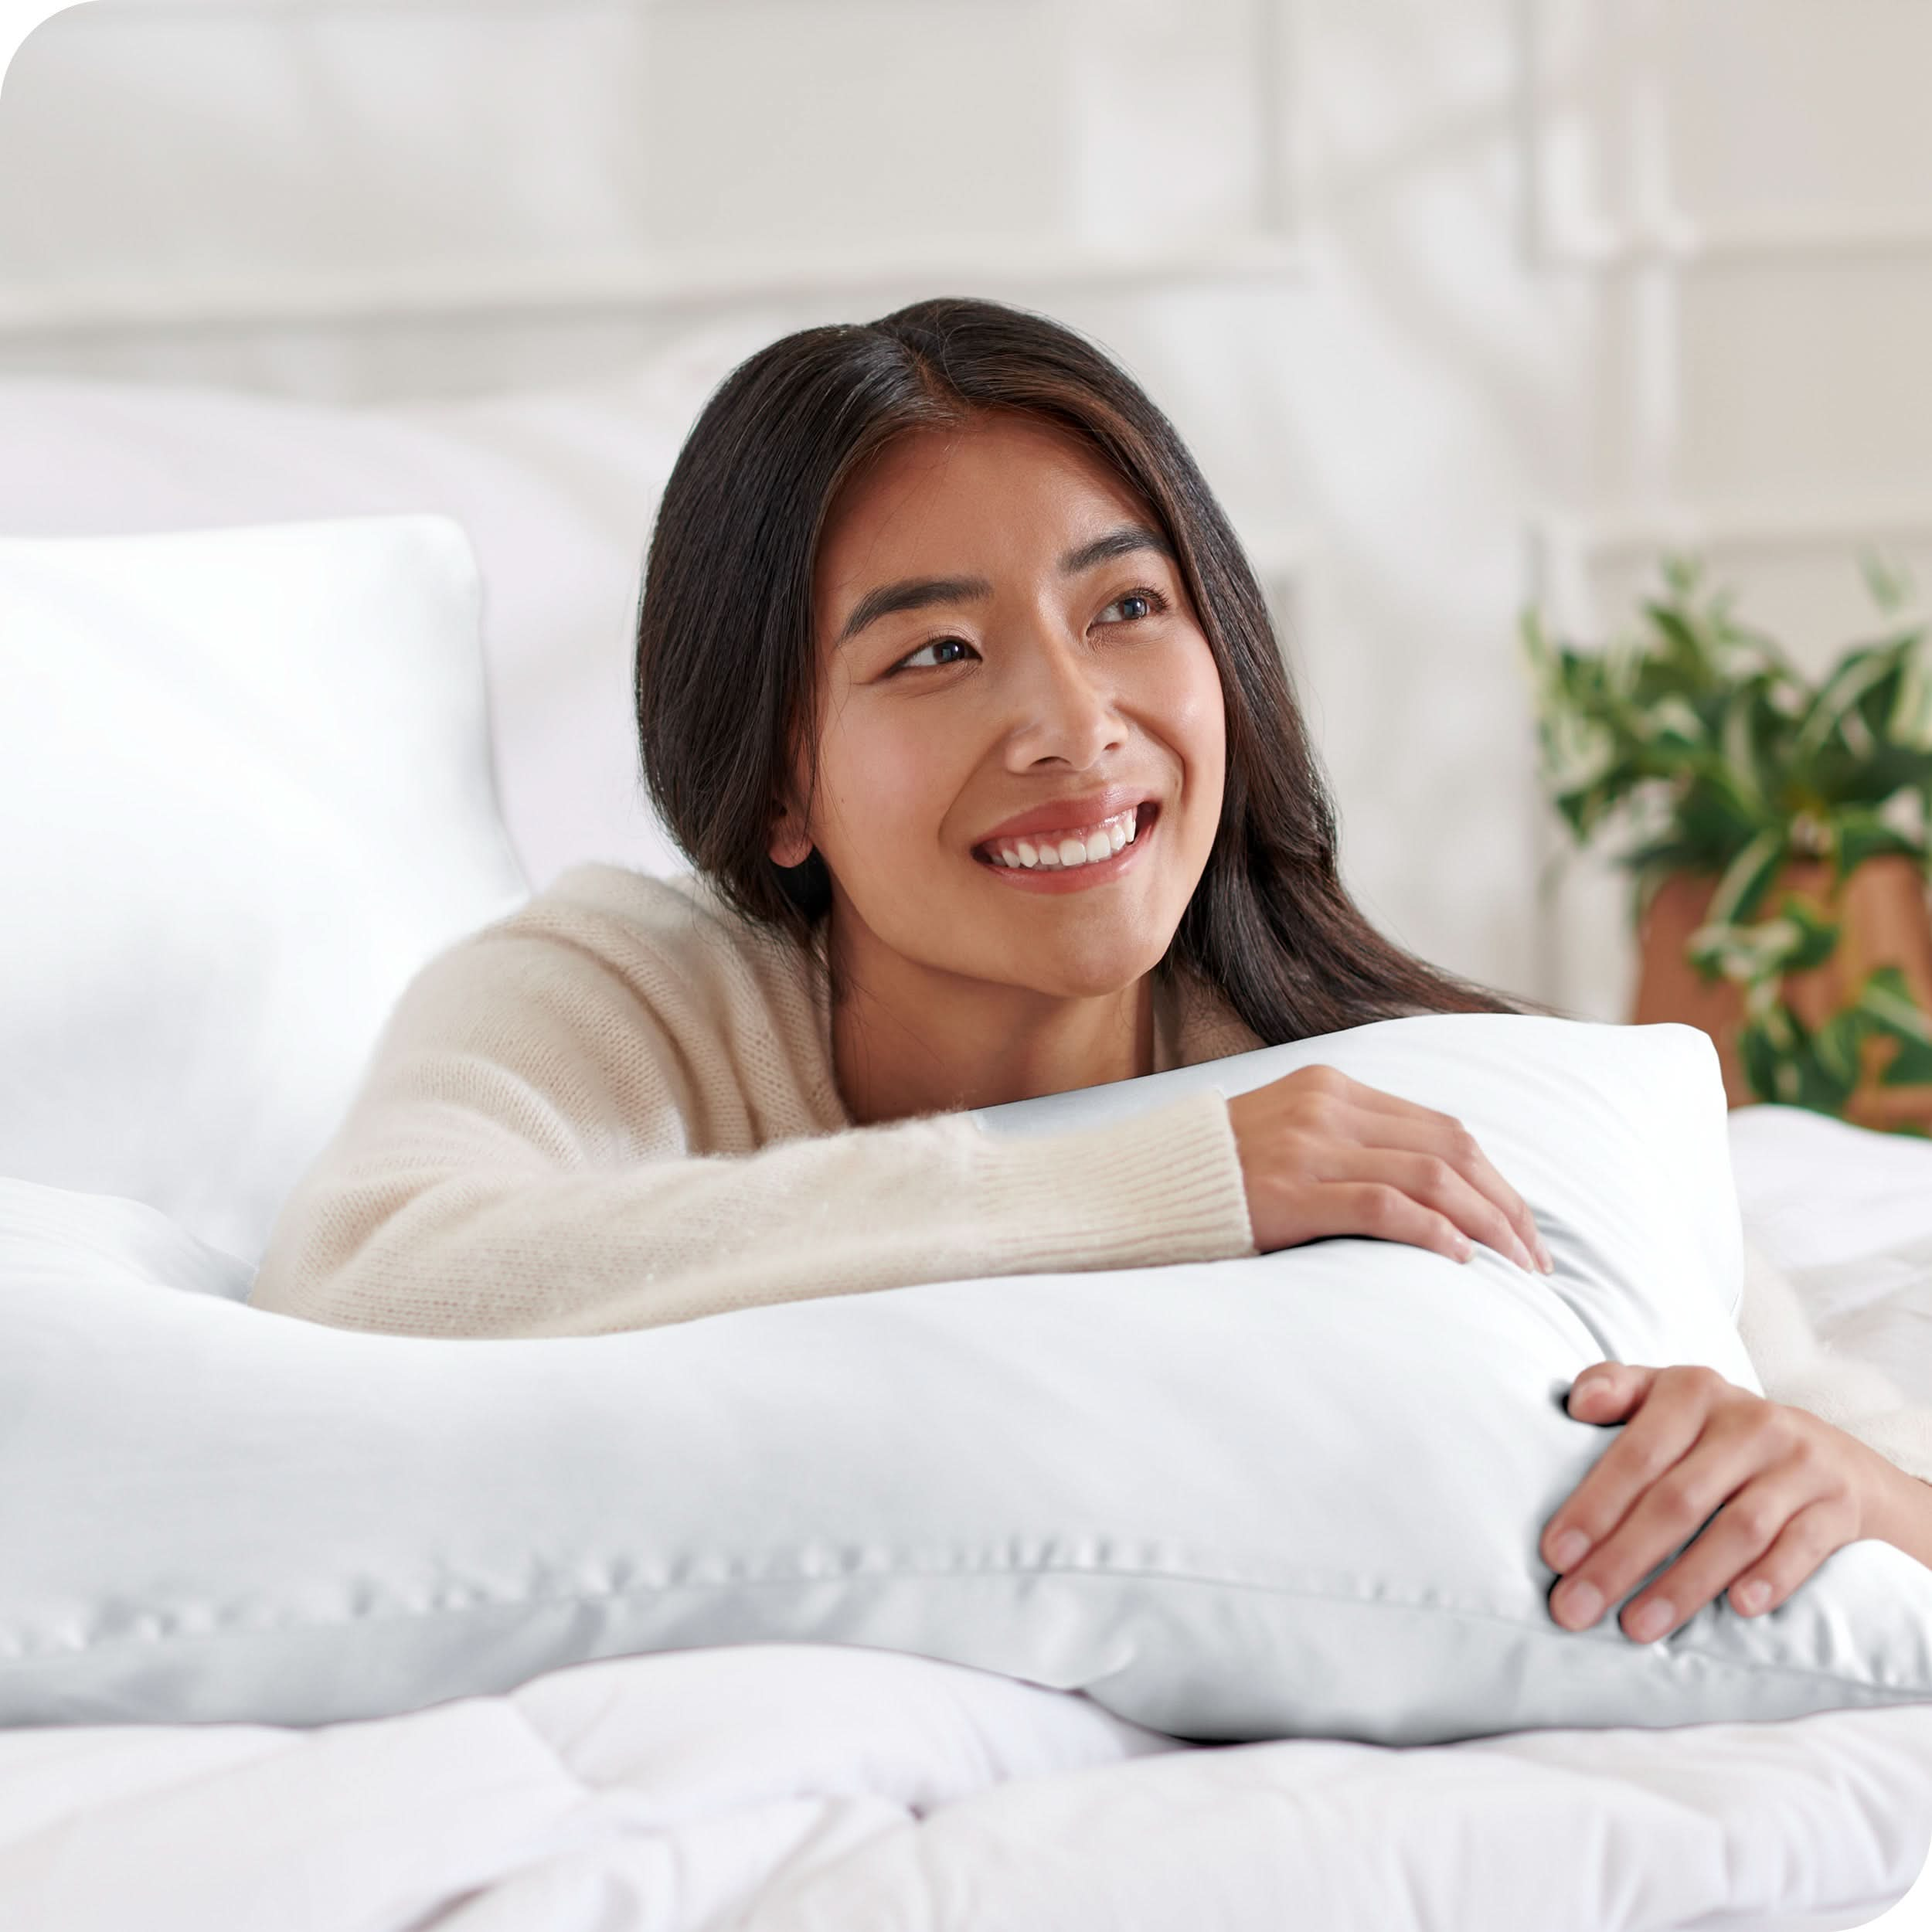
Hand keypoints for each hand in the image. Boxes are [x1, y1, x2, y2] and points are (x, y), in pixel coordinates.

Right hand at [1225, 1064, 1551, 1273]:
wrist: (1138, 1186)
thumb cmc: (1216, 1177)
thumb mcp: (1287, 1138)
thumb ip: (1347, 1146)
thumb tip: (1425, 1190)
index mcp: (1332, 1088)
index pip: (1442, 1127)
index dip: (1495, 1179)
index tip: (1520, 1226)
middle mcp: (1327, 1107)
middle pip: (1451, 1149)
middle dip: (1505, 1206)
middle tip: (1534, 1259)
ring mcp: (1308, 1146)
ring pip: (1431, 1176)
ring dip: (1486, 1224)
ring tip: (1514, 1267)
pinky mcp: (1291, 1191)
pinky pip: (1385, 1206)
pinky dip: (1433, 1232)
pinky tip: (1459, 1261)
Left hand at [1540, 1362, 1888, 1641]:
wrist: (1833, 1456)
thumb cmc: (1721, 1434)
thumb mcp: (1670, 1398)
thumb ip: (1618, 1389)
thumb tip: (1578, 1403)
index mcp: (1693, 1391)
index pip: (1636, 1453)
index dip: (1593, 1506)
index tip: (1554, 1557)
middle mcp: (1749, 1422)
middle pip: (1678, 1499)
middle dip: (1621, 1559)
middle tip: (1576, 1609)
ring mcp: (1799, 1464)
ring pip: (1736, 1531)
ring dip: (1683, 1584)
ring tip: (1636, 1627)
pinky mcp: (1838, 1506)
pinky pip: (1802, 1546)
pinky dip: (1770, 1578)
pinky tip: (1738, 1609)